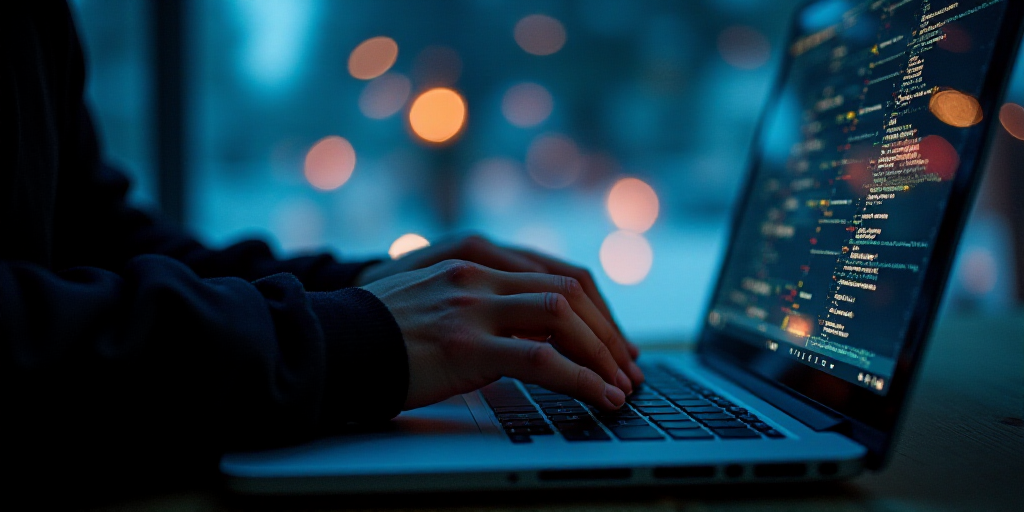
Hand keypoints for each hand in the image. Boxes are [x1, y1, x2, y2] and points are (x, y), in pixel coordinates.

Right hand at [361, 259, 642, 410]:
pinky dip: (581, 379)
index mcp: (476, 251)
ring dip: (603, 354)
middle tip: (629, 368)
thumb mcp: (434, 286)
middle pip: (570, 291)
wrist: (331, 340)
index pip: (559, 272)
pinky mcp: (466, 343)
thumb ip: (479, 289)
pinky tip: (598, 397)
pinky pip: (543, 358)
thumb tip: (528, 319)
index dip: (598, 308)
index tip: (615, 339)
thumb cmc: (381, 323)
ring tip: (619, 386)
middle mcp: (479, 268)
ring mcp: (473, 303)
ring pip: (564, 317)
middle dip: (610, 333)